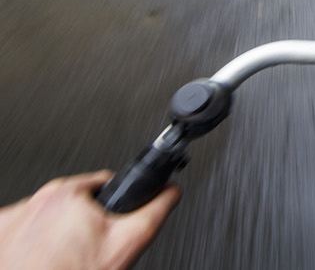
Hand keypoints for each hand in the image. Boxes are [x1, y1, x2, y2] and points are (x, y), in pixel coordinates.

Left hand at [0, 171, 179, 269]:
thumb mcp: (127, 243)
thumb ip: (154, 210)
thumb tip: (170, 192)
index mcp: (70, 193)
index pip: (103, 184)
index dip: (114, 206)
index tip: (109, 226)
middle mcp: (37, 199)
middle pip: (74, 201)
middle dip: (84, 221)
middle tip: (87, 249)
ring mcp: (14, 217)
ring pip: (48, 217)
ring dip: (56, 232)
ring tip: (63, 258)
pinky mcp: (1, 231)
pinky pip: (24, 230)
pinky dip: (33, 242)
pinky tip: (42, 258)